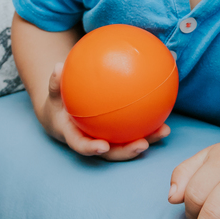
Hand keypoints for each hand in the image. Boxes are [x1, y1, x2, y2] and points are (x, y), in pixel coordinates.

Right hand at [39, 62, 170, 161]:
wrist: (63, 117)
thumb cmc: (58, 105)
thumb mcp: (54, 95)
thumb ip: (55, 83)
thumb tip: (58, 66)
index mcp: (76, 137)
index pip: (82, 146)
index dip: (92, 149)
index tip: (103, 147)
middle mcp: (94, 142)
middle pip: (112, 152)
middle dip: (128, 151)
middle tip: (143, 145)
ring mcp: (108, 140)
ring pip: (128, 144)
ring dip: (148, 139)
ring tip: (164, 131)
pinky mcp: (119, 134)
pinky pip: (134, 130)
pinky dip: (149, 124)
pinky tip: (165, 113)